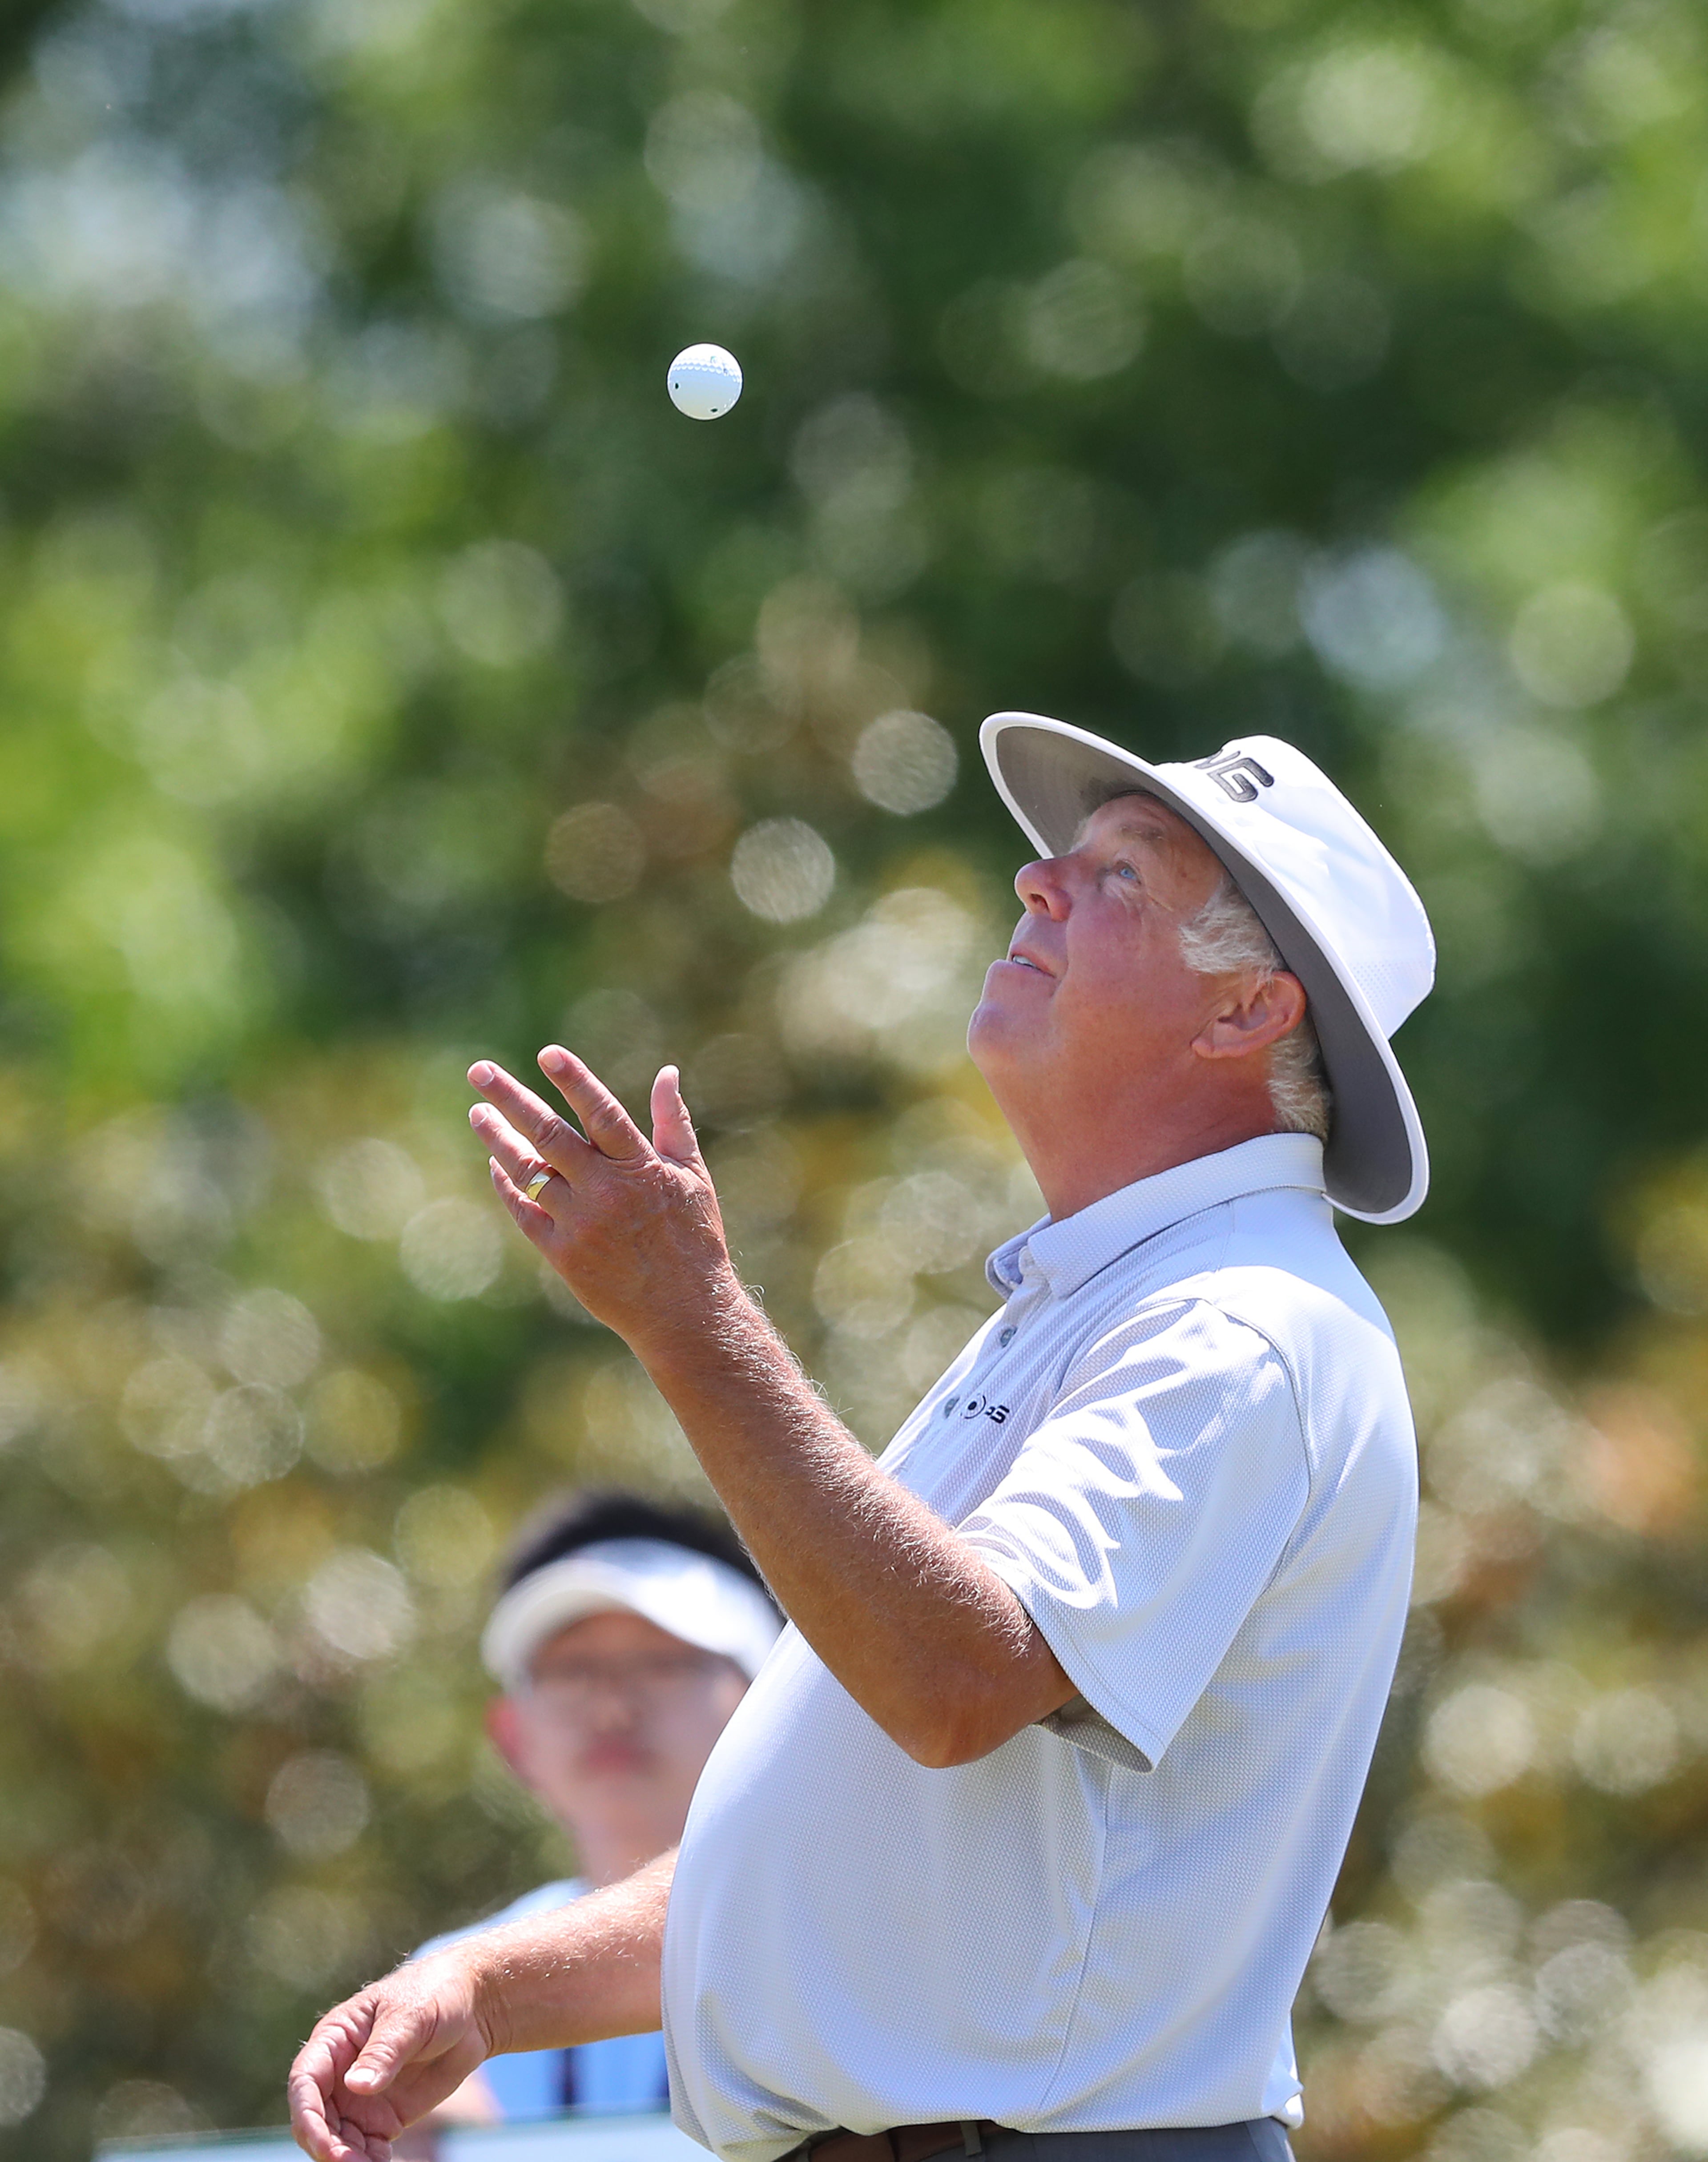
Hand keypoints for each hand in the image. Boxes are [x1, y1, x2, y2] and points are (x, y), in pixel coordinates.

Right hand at [288, 1955, 493, 2161]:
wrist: (473, 2009)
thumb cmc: (436, 1995)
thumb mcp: (411, 2016)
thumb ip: (384, 2050)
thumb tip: (355, 2086)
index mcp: (336, 2038)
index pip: (306, 2080)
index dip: (307, 2114)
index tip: (322, 2142)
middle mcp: (340, 2073)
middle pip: (317, 2118)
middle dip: (327, 2145)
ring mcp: (360, 2099)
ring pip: (338, 2139)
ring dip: (346, 2159)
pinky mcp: (383, 2118)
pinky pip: (366, 2148)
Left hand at [468, 1049, 738, 1348]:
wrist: (684, 1311)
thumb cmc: (693, 1237)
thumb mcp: (692, 1175)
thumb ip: (673, 1122)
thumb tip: (667, 1072)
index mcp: (641, 1168)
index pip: (601, 1113)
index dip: (574, 1081)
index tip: (546, 1053)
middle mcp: (606, 1192)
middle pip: (549, 1134)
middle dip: (511, 1098)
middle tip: (479, 1071)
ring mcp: (580, 1224)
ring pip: (528, 1171)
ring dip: (498, 1139)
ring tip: (477, 1113)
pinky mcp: (562, 1255)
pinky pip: (524, 1212)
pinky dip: (507, 1186)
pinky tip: (496, 1163)